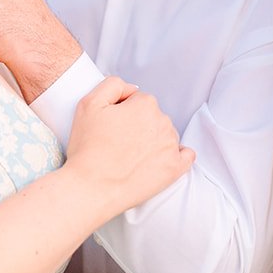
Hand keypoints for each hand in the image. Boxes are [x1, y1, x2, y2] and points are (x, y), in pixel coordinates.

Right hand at [63, 77, 192, 217]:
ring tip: (129, 156)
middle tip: (117, 142)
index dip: (121, 112)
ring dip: (151, 140)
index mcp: (145, 104)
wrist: (92, 187)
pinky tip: (160, 160)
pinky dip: (176, 155)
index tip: (110, 126)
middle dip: (137, 125)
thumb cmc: (87, 148)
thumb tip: (131, 89)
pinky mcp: (174, 168)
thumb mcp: (88, 103)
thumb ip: (113, 85)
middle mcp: (162, 121)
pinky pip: (185, 155)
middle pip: (152, 117)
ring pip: (165, 134)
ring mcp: (171, 146)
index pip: (137, 100)